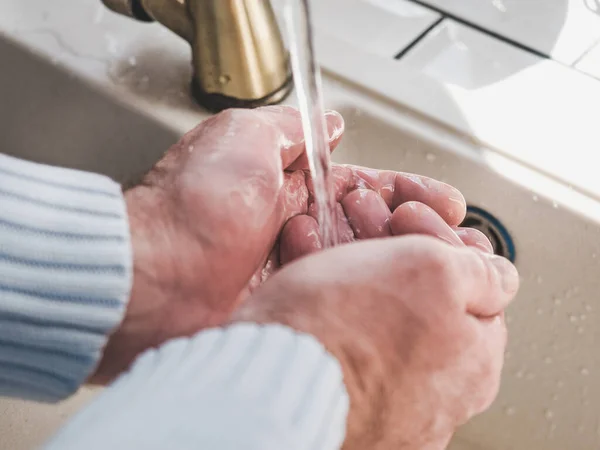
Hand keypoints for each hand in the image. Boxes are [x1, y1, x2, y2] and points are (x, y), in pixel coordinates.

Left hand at [93, 106, 467, 382]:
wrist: (152, 278)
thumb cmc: (191, 206)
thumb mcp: (242, 138)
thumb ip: (290, 129)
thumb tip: (327, 124)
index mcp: (285, 188)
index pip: (361, 186)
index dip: (405, 191)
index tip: (442, 200)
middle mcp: (293, 230)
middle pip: (369, 227)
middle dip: (412, 225)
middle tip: (441, 227)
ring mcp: (293, 272)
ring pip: (362, 263)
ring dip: (398, 255)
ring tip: (425, 251)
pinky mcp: (290, 308)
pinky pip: (343, 298)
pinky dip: (372, 290)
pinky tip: (396, 287)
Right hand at [233, 229, 518, 449]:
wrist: (267, 384)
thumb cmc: (344, 330)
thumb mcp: (431, 273)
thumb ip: (480, 271)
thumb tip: (500, 276)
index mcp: (472, 361)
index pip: (473, 284)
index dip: (438, 237)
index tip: (406, 216)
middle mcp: (439, 393)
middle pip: (422, 298)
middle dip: (392, 245)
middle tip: (359, 216)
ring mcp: (390, 402)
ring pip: (378, 313)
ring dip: (353, 263)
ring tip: (317, 234)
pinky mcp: (344, 402)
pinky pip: (342, 339)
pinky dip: (327, 300)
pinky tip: (306, 272)